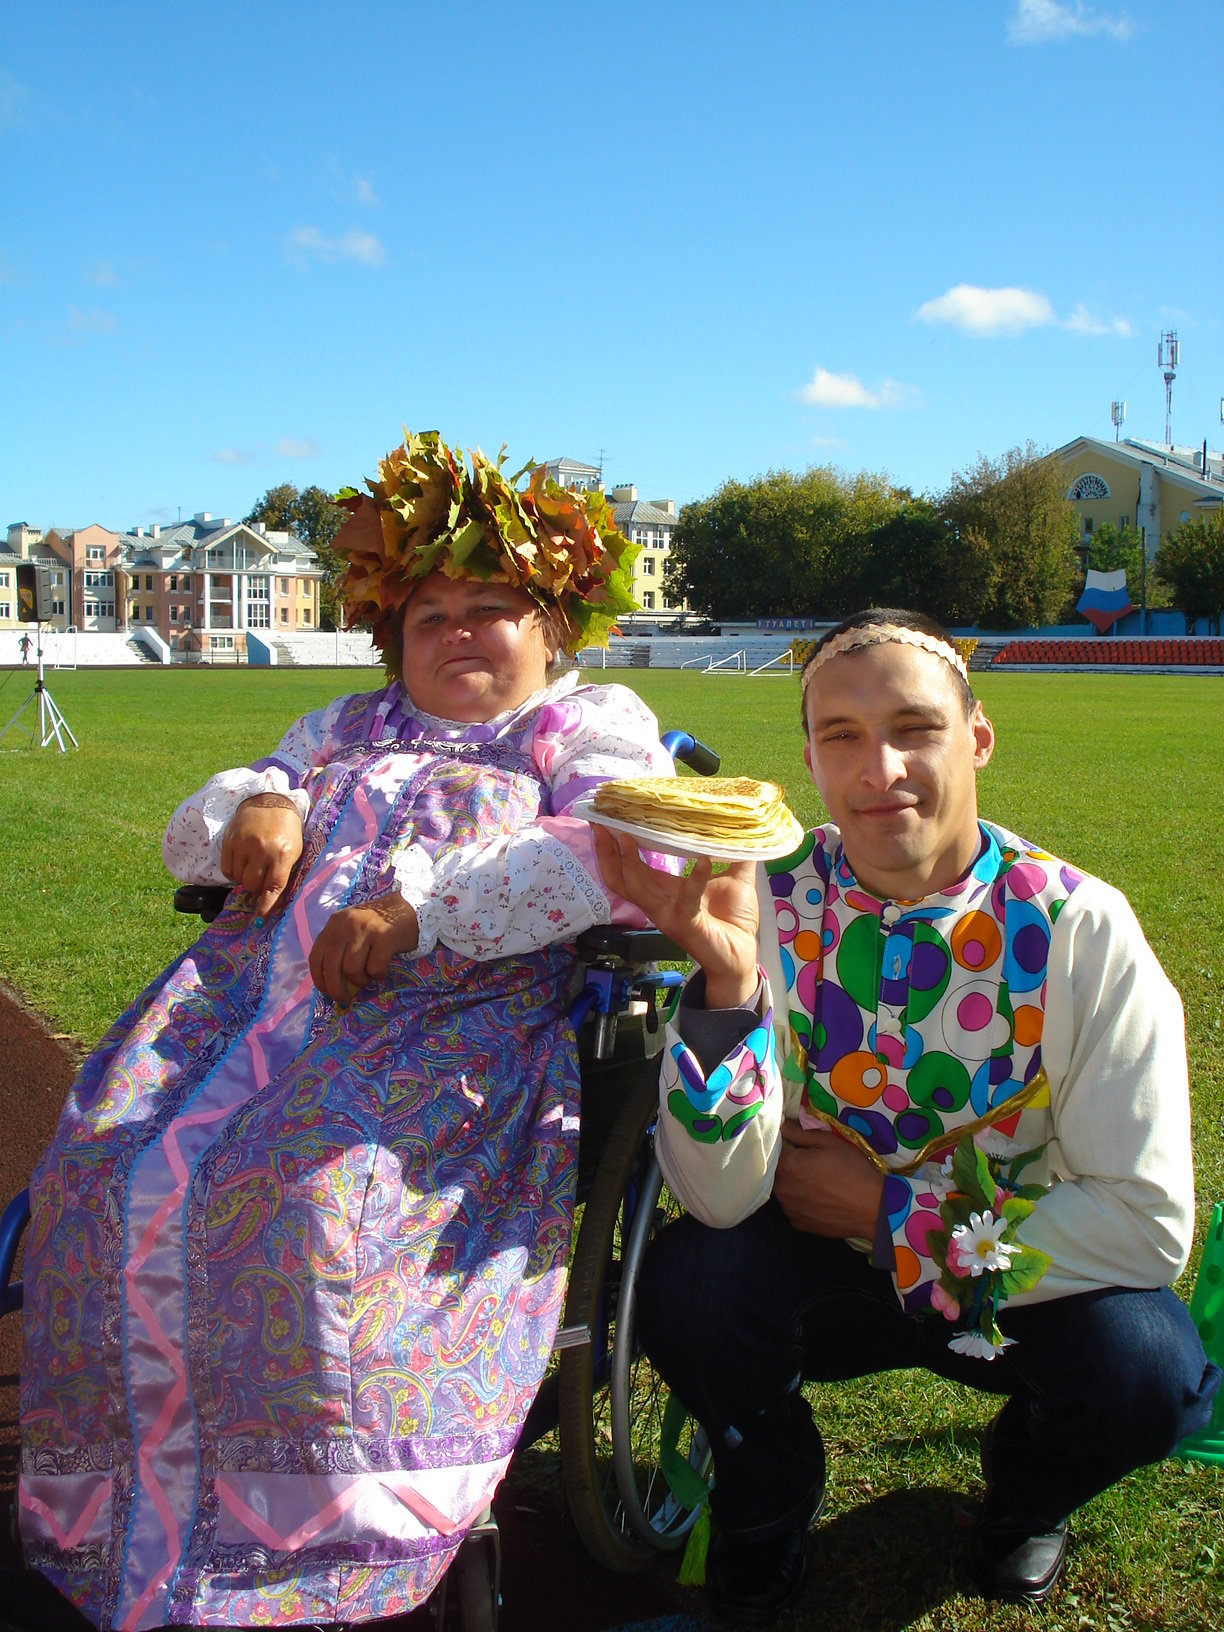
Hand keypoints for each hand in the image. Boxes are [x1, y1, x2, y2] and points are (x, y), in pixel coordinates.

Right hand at [220, 793, 303, 915]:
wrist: (269, 801)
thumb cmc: (286, 830)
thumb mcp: (294, 850)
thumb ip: (283, 873)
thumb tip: (270, 899)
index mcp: (283, 854)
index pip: (273, 887)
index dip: (266, 905)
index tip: (260, 917)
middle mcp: (263, 850)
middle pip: (252, 884)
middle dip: (255, 888)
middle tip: (259, 882)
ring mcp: (244, 844)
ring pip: (238, 878)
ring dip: (244, 880)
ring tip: (251, 869)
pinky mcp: (230, 840)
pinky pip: (226, 868)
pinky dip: (232, 872)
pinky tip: (240, 864)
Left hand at [308, 893, 419, 1003]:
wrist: (410, 908)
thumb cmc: (379, 926)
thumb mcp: (352, 930)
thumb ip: (340, 949)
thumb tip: (331, 983)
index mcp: (335, 923)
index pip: (316, 956)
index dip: (319, 979)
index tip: (326, 991)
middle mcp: (347, 924)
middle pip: (331, 966)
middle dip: (336, 989)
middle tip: (345, 998)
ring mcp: (366, 929)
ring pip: (352, 970)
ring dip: (361, 980)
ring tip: (369, 975)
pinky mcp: (385, 936)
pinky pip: (374, 968)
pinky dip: (378, 975)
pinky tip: (383, 969)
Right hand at [591, 825, 758, 1007]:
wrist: (744, 953)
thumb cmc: (734, 918)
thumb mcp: (735, 878)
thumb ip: (736, 852)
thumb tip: (744, 822)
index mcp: (663, 889)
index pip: (629, 867)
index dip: (614, 846)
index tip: (606, 818)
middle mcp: (658, 901)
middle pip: (619, 877)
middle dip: (606, 851)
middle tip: (599, 823)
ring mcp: (668, 914)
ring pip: (636, 887)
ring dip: (628, 861)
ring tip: (627, 834)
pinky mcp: (687, 925)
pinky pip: (686, 901)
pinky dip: (693, 880)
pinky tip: (704, 862)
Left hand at [772, 1120, 885, 1240]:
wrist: (873, 1208)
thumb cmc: (852, 1170)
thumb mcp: (828, 1143)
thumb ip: (799, 1132)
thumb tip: (782, 1125)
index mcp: (786, 1165)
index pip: (776, 1145)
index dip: (788, 1141)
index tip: (801, 1142)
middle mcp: (781, 1189)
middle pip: (778, 1169)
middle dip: (789, 1162)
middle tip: (813, 1162)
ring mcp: (788, 1209)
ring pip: (784, 1189)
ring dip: (794, 1182)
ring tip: (818, 1181)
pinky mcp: (798, 1223)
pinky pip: (793, 1206)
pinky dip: (801, 1200)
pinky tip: (819, 1198)